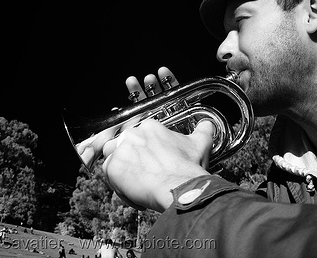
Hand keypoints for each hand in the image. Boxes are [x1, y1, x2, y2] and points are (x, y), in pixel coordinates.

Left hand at [101, 67, 212, 211]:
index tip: (151, 162)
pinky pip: (108, 175)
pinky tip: (134, 191)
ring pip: (112, 157)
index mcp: (150, 126)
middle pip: (123, 145)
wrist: (180, 188)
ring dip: (122, 169)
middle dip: (132, 159)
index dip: (144, 151)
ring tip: (136, 181)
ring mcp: (121, 150)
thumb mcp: (199, 144)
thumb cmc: (188, 168)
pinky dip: (118, 184)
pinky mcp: (113, 168)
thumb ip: (203, 130)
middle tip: (145, 173)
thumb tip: (208, 124)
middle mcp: (132, 134)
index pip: (138, 136)